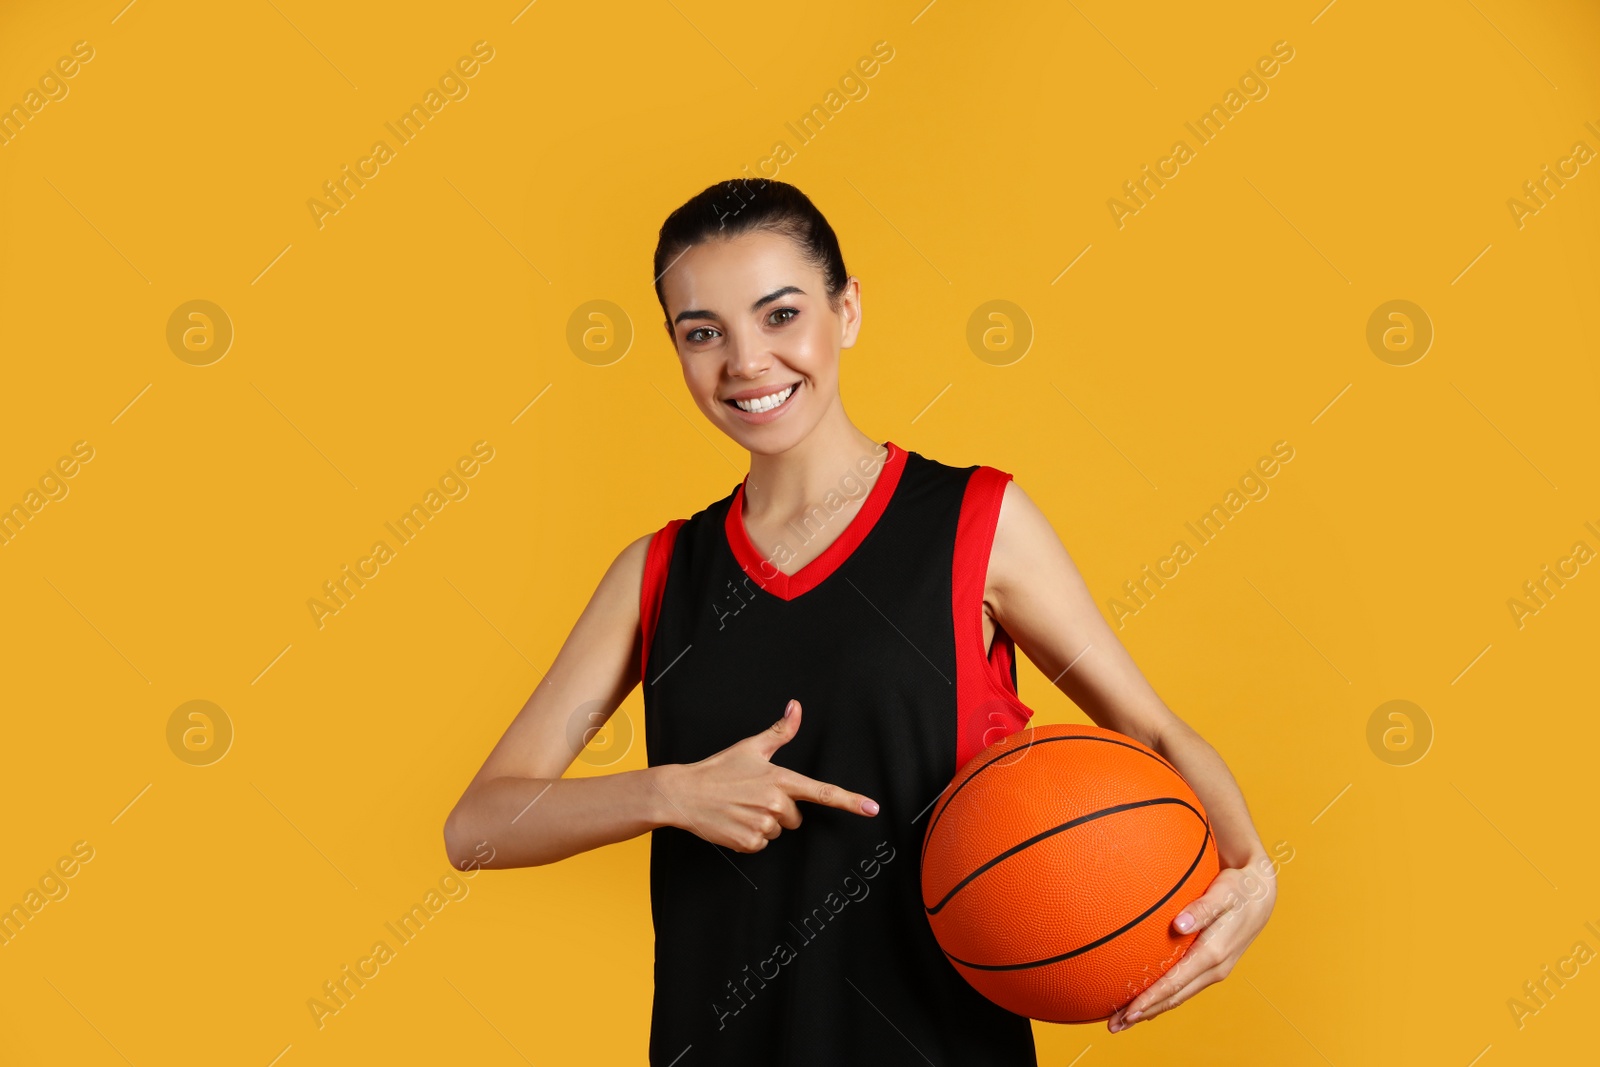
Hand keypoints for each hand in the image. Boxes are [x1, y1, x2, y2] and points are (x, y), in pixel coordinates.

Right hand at [657, 699, 879, 852]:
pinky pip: (761, 844)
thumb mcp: (750, 747)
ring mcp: (762, 824)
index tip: (872, 808)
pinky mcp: (748, 842)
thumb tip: (796, 707)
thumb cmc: (718, 769)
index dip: (850, 801)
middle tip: (752, 797)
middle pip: (795, 818)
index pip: (823, 792)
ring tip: (740, 808)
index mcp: (780, 779)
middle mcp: (775, 803)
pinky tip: (734, 822)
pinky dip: (749, 836)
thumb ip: (780, 731)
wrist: (684, 793)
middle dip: (779, 810)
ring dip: (762, 823)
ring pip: (777, 831)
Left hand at [1107, 852, 1278, 1032]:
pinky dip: (1164, 997)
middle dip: (1144, 1012)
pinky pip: (1184, 987)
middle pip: (1174, 997)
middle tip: (1115, 1025)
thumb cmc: (1238, 890)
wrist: (1260, 895)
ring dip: (1152, 1009)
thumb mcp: (1222, 893)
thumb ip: (1201, 909)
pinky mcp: (1211, 966)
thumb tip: (1178, 925)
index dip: (1151, 999)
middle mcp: (1215, 968)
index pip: (1175, 983)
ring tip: (1124, 1020)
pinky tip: (1148, 1001)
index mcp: (1213, 953)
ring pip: (1178, 995)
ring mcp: (1214, 970)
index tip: (1129, 1011)